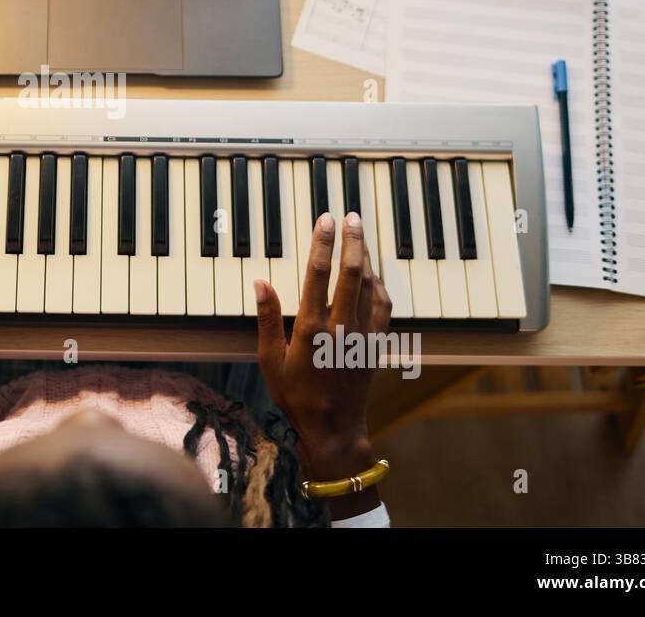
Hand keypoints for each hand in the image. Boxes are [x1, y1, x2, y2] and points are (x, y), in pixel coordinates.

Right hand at [254, 212, 391, 516]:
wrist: (333, 427)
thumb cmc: (296, 395)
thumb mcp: (270, 360)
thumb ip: (267, 319)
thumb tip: (261, 282)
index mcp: (312, 329)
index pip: (318, 275)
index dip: (322, 243)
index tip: (324, 220)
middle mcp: (341, 327)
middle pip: (352, 272)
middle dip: (352, 240)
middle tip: (351, 217)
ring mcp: (363, 335)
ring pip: (371, 285)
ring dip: (367, 257)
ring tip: (361, 235)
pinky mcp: (376, 344)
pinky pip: (384, 306)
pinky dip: (380, 284)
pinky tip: (374, 274)